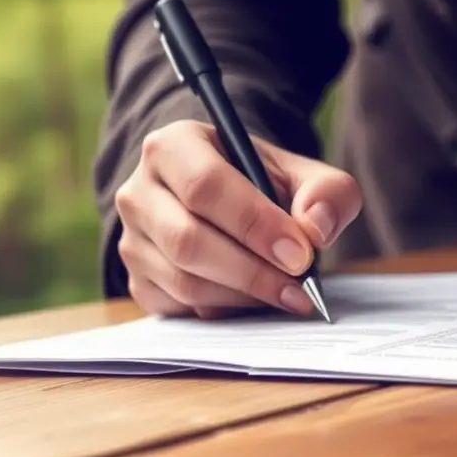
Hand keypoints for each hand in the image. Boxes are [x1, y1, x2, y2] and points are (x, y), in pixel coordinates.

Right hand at [113, 119, 362, 318]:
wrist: (220, 200)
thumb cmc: (257, 183)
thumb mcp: (298, 173)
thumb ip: (325, 192)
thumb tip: (315, 228)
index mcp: (171, 147)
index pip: (204, 186)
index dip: (254, 224)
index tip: (299, 254)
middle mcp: (138, 191)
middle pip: (187, 240)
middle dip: (251, 270)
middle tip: (299, 286)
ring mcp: (131, 239)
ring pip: (183, 280)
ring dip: (242, 295)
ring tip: (284, 293)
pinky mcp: (136, 279)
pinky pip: (178, 307)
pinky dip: (222, 309)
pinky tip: (250, 297)